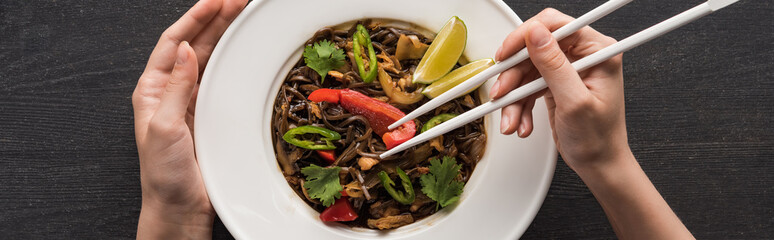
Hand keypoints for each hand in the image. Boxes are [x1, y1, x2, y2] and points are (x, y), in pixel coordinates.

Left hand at [132, 0, 245, 237]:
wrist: (179, 209)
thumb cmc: (164, 176)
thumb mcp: (165, 127)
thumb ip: (176, 88)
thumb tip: (185, 50)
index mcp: (152, 90)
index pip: (174, 41)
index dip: (194, 17)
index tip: (215, 0)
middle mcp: (171, 92)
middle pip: (194, 44)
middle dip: (215, 19)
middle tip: (237, 1)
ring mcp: (191, 102)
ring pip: (209, 58)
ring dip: (225, 36)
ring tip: (241, 15)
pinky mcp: (208, 115)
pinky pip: (220, 79)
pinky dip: (232, 61)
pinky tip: (241, 50)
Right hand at [491, 9, 626, 170]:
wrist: (599, 165)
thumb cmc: (599, 139)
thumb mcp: (574, 101)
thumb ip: (554, 65)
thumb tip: (536, 34)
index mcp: (597, 51)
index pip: (556, 25)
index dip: (526, 36)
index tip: (506, 54)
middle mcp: (582, 56)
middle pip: (534, 48)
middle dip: (514, 74)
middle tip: (502, 92)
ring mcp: (566, 70)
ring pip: (525, 69)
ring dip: (513, 96)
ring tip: (511, 119)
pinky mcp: (554, 84)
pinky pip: (526, 86)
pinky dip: (518, 105)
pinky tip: (520, 122)